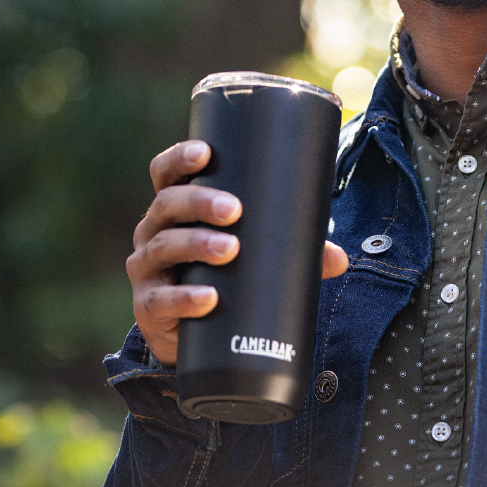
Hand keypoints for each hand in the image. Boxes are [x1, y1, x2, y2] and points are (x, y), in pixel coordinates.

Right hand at [127, 139, 348, 366]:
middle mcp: (155, 230)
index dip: (179, 157)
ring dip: (198, 245)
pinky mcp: (147, 305)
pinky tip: (208, 299)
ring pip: (165, 246)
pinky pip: (161, 299)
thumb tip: (339, 257)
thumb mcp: (251, 254)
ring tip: (230, 250)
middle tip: (234, 209)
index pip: (167, 173)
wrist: (190, 334)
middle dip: (200, 202)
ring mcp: (147, 267)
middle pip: (168, 204)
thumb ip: (295, 250)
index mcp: (177, 207)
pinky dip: (186, 299)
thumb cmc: (222, 273)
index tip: (205, 152)